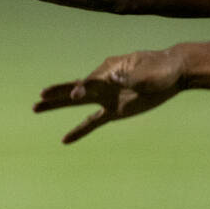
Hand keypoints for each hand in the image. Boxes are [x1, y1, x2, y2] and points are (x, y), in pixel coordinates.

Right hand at [34, 49, 185, 143]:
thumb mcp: (147, 72)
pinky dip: (79, 131)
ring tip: (35, 108)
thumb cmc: (160, 68)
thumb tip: (116, 80)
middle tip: (38, 98)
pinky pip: (92, 122)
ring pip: (76, 104)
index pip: (91, 81)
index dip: (82, 89)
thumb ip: (130, 77)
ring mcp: (106, 97)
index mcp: (108, 70)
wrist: (173, 73)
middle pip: (74, 88)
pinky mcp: (113, 111)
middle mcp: (102, 82)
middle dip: (56, 94)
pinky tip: (64, 139)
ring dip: (57, 106)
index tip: (76, 97)